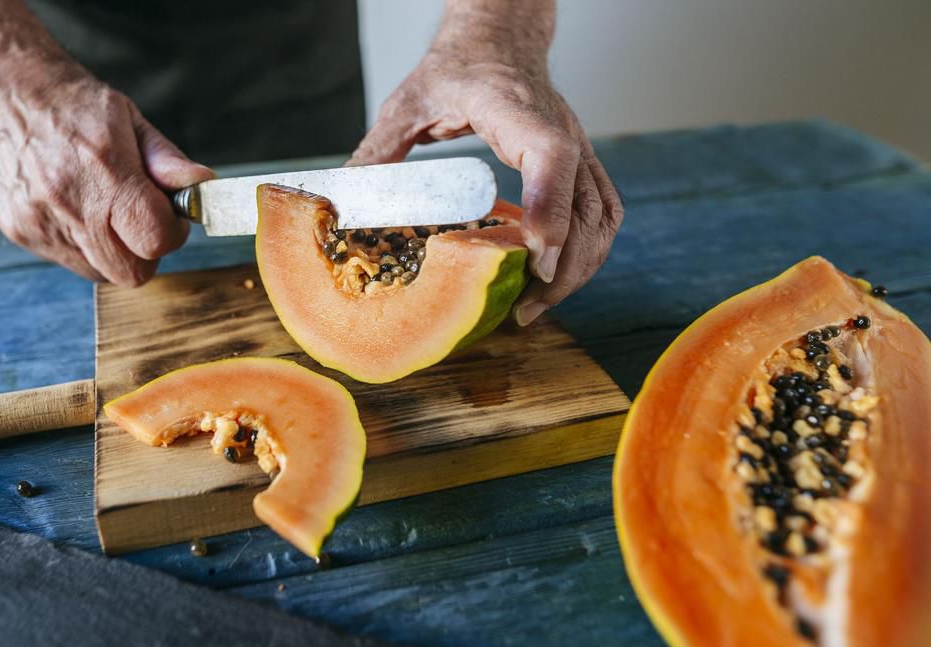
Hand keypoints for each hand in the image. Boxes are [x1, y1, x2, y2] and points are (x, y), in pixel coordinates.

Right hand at [0, 69, 213, 284]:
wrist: (6, 93)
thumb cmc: (76, 107)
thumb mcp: (132, 121)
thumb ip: (168, 162)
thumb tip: (203, 186)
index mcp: (104, 171)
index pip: (155, 239)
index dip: (173, 233)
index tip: (170, 215)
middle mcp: (68, 204)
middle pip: (130, 272)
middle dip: (145, 252)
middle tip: (140, 219)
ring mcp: (41, 223)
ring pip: (101, 272)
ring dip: (114, 251)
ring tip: (104, 209)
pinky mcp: (20, 232)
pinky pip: (70, 261)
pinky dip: (84, 245)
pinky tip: (76, 208)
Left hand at [349, 2, 622, 324]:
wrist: (499, 38)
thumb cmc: (458, 66)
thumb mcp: (407, 102)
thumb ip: (379, 150)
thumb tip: (344, 200)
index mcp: (514, 109)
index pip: (550, 155)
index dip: (548, 208)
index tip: (534, 258)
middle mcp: (559, 130)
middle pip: (585, 204)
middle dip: (563, 266)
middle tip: (525, 310)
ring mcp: (577, 147)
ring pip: (601, 215)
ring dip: (580, 266)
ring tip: (539, 303)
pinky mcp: (581, 162)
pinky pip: (601, 212)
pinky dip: (589, 250)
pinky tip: (557, 276)